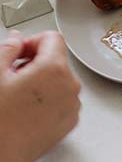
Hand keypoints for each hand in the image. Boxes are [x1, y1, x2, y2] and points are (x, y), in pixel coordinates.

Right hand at [0, 31, 80, 161]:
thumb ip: (9, 50)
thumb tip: (17, 38)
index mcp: (54, 69)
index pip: (53, 38)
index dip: (32, 42)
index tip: (18, 53)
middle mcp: (70, 86)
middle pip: (57, 60)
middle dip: (34, 63)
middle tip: (11, 77)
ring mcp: (72, 106)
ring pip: (60, 80)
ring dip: (41, 81)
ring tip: (16, 96)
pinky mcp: (69, 123)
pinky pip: (62, 100)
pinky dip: (48, 99)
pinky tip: (26, 110)